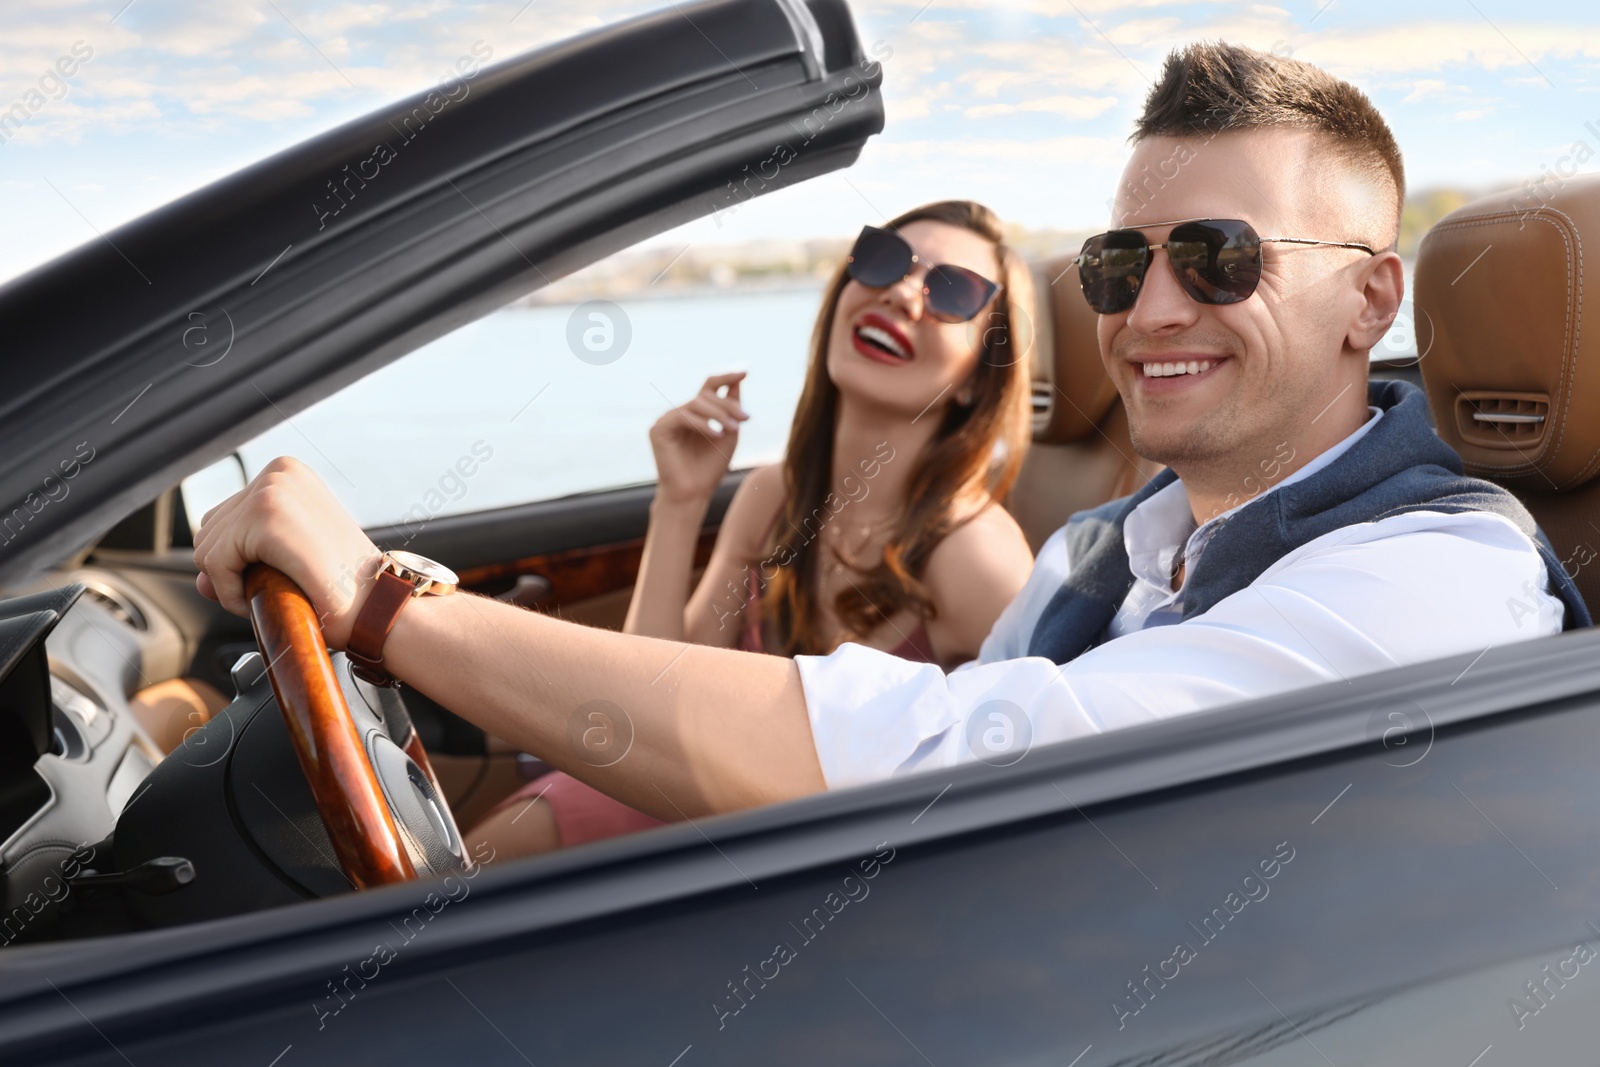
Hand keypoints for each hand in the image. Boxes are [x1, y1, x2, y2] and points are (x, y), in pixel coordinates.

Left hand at [192, 457, 381, 649]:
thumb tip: (201, 578)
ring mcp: (272, 490)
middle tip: (272, 590)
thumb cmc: (342, 590)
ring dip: (230, 583)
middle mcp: (278, 471)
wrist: (377, 606)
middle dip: (230, 570)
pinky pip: (215, 563)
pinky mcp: (265, 516)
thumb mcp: (285, 561)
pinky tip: (261, 600)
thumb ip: (238, 559)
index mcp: (287, 473)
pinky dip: (229, 592)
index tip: (274, 576)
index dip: (238, 560)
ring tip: (272, 594)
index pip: (225, 517)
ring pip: (207, 547)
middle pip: (210, 529)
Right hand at [648, 372, 748, 505]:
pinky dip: (702, 425)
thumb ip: (731, 408)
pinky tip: (716, 435)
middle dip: (728, 405)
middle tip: (745, 419)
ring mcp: (667, 420)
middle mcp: (680, 413)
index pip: (709, 387)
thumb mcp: (729, 434)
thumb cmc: (710, 468)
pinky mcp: (658, 430)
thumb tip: (737, 380)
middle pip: (705, 395)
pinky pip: (683, 417)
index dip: (726, 377)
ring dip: (718, 415)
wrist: (694, 493)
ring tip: (733, 429)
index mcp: (696, 414)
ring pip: (696, 404)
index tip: (745, 372)